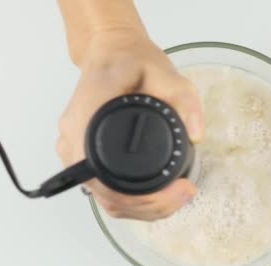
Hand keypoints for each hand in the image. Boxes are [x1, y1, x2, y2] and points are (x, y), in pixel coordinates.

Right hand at [56, 32, 204, 220]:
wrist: (109, 52)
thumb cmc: (129, 61)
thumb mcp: (164, 71)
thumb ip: (183, 98)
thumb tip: (196, 133)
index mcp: (89, 117)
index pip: (106, 177)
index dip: (143, 197)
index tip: (176, 190)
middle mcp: (75, 138)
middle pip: (106, 195)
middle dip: (149, 207)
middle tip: (184, 195)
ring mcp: (74, 149)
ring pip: (104, 199)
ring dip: (141, 209)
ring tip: (175, 198)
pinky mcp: (82, 156)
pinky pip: (103, 191)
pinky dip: (130, 202)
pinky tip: (155, 198)